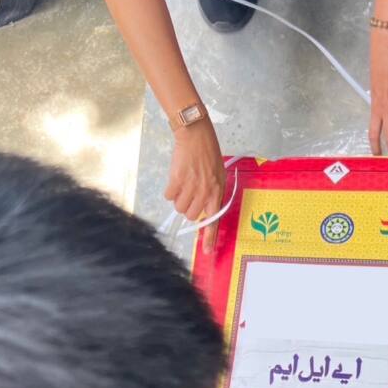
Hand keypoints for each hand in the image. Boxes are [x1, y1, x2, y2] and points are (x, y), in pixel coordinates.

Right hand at [165, 119, 224, 253]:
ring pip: (179, 208)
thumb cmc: (208, 154)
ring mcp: (191, 187)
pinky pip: (169, 196)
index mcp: (217, 192)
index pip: (214, 220)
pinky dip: (170, 191)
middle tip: (189, 194)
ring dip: (178, 199)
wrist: (196, 135)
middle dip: (188, 208)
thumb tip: (202, 211)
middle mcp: (205, 192)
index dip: (210, 237)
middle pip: (191, 215)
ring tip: (183, 185)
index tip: (208, 251)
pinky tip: (176, 179)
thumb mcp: (218, 175)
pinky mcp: (177, 180)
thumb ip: (212, 194)